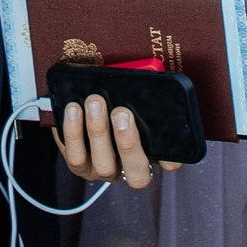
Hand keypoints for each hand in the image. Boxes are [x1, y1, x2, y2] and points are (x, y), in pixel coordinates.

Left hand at [53, 93, 178, 188]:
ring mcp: (102, 170)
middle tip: (121, 113)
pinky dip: (73, 132)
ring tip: (94, 102)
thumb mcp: (132, 92)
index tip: (167, 140)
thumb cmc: (115, 96)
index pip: (170, 162)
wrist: (82, 102)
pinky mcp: (78, 165)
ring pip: (103, 166)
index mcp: (151, 152)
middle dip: (129, 143)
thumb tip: (147, 71)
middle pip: (137, 175)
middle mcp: (128, 169)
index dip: (173, 158)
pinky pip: (74, 157)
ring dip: (98, 133)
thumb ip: (141, 89)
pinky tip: (73, 108)